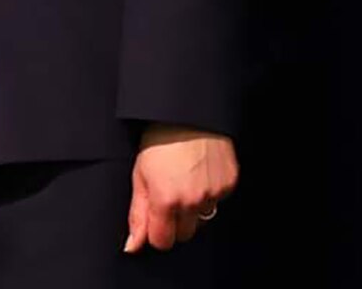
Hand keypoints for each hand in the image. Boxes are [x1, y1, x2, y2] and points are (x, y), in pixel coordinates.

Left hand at [125, 125, 238, 252]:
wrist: (188, 115)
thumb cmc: (158, 141)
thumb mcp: (139, 176)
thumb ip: (137, 214)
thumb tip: (132, 246)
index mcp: (166, 200)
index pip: (162, 241)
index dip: (156, 232)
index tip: (154, 220)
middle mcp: (192, 201)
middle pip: (184, 234)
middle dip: (174, 221)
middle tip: (167, 195)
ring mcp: (214, 193)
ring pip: (202, 218)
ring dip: (192, 207)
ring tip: (183, 180)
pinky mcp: (229, 185)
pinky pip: (217, 201)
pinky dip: (208, 192)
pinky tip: (199, 173)